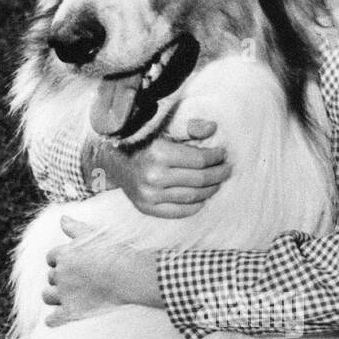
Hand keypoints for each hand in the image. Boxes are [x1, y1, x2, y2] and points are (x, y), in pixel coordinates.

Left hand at [43, 217, 161, 325]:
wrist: (128, 275)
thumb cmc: (116, 253)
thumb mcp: (95, 235)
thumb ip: (75, 228)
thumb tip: (62, 219)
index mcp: (64, 255)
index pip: (51, 257)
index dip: (60, 261)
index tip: (73, 264)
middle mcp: (60, 274)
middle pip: (51, 277)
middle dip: (61, 279)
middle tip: (79, 281)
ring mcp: (65, 294)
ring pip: (47, 296)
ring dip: (54, 296)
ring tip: (67, 297)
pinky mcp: (72, 312)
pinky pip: (53, 320)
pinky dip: (53, 320)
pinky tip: (57, 319)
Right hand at [109, 118, 231, 217]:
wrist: (111, 159)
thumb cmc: (141, 140)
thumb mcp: (163, 127)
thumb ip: (188, 127)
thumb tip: (213, 128)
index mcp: (159, 154)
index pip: (200, 160)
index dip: (216, 157)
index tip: (222, 154)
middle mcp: (153, 177)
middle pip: (199, 180)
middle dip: (218, 174)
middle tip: (227, 169)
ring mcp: (149, 196)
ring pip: (192, 197)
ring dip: (210, 190)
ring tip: (217, 182)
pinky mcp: (146, 208)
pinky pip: (179, 211)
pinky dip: (195, 205)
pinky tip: (203, 197)